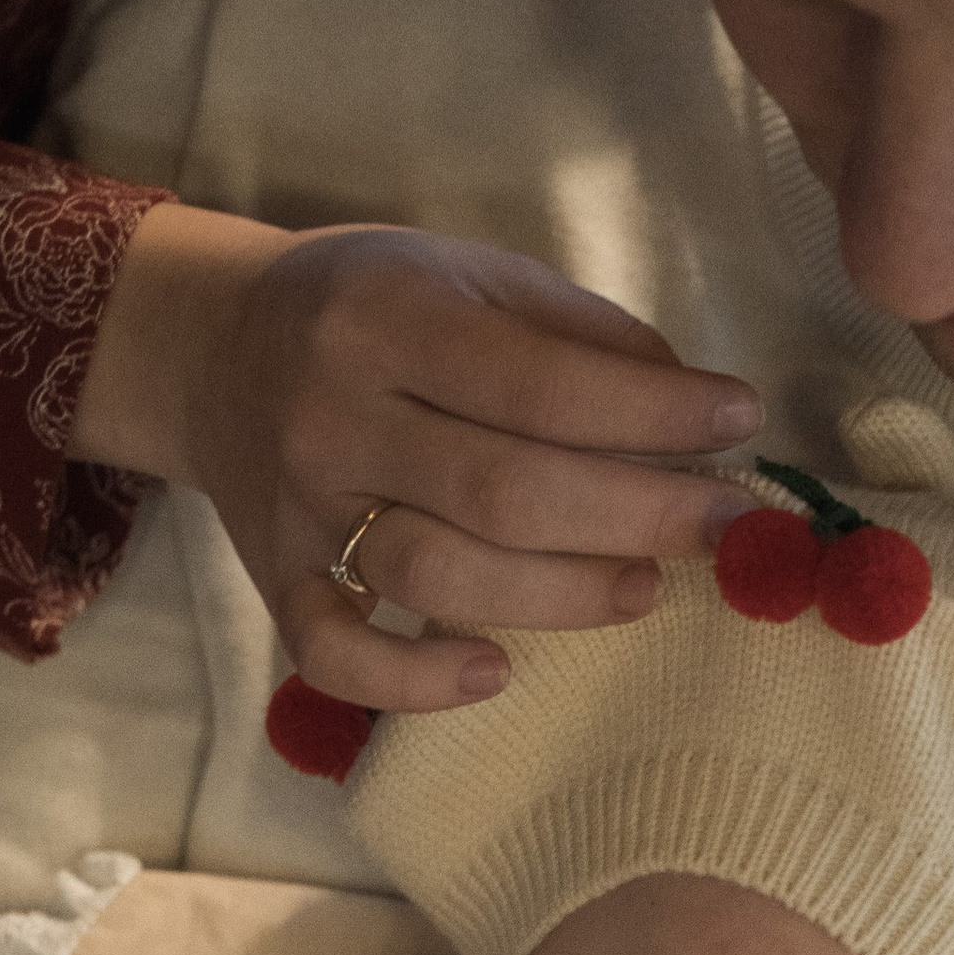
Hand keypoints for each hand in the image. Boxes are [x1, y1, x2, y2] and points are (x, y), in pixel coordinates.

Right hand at [67, 205, 762, 711]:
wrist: (215, 348)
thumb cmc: (371, 308)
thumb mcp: (468, 272)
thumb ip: (575, 331)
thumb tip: (690, 411)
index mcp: (387, 316)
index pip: (541, 384)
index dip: (653, 415)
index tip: (739, 422)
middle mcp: (333, 414)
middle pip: (505, 492)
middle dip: (637, 514)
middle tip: (723, 526)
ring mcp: (299, 509)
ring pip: (439, 576)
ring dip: (562, 596)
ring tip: (643, 587)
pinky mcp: (275, 582)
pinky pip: (337, 656)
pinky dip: (415, 682)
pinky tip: (495, 672)